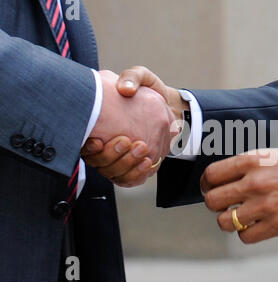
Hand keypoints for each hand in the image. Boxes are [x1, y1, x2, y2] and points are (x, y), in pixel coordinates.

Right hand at [84, 70, 177, 185]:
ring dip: (127, 164)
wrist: (166, 106)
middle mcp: (104, 145)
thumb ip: (132, 78)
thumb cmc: (148, 91)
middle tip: (128, 142)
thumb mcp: (141, 77)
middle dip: (112, 155)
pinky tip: (148, 162)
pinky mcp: (133, 167)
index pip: (84, 144)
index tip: (97, 141)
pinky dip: (138, 174)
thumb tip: (125, 89)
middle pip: (99, 162)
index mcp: (97, 125)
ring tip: (142, 149)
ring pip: (114, 173)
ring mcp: (118, 158)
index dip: (88, 148)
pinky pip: (130, 179)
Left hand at [200, 148, 277, 243]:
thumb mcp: (274, 154)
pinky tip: (254, 224)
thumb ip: (249, 166)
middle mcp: (255, 183)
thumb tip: (226, 178)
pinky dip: (246, 232)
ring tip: (237, 215)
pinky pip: (245, 237)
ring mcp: (266, 206)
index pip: (212, 175)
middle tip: (222, 203)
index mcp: (253, 160)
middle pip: (212, 200)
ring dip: (227, 220)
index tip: (209, 188)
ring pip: (225, 222)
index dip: (206, 184)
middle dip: (213, 203)